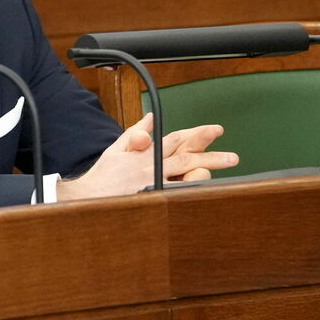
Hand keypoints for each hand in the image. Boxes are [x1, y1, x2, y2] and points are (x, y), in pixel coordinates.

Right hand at [56, 113, 236, 200]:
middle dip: (211, 157)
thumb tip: (151, 118)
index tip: (216, 130)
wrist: (88, 199)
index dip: (197, 134)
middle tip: (232, 157)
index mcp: (146, 155)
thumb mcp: (116, 150)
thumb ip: (136, 133)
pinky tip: (205, 192)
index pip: (176, 140)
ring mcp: (153, 187)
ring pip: (185, 179)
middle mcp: (152, 169)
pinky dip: (192, 193)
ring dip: (203, 175)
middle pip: (187, 159)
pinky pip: (178, 197)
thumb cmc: (103, 176)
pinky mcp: (152, 202)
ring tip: (218, 173)